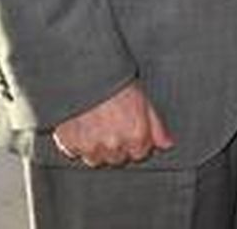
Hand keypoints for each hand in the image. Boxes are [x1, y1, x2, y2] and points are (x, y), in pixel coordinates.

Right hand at [52, 81, 173, 167]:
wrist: (88, 75)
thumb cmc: (117, 84)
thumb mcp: (144, 101)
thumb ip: (156, 126)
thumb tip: (167, 144)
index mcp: (135, 136)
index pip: (139, 154)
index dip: (135, 141)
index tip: (128, 130)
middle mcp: (114, 145)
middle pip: (117, 158)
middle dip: (116, 146)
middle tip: (111, 126)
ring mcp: (91, 147)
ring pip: (95, 160)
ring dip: (96, 148)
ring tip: (95, 127)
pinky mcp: (70, 145)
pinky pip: (74, 153)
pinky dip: (76, 144)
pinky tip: (80, 127)